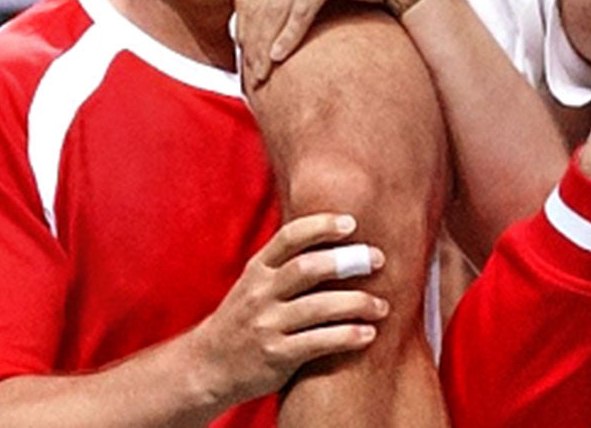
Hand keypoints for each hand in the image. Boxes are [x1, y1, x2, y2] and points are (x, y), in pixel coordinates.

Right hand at [183, 212, 385, 411]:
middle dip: (348, 261)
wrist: (208, 366)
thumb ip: (288, 262)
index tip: (352, 223)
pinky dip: (346, 336)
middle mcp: (260, 293)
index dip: (321, 226)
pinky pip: (317, 342)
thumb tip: (340, 235)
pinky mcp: (275, 355)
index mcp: (258, 269)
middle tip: (379, 260)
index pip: (290, 237)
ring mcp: (266, 325)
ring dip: (357, 303)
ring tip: (383, 306)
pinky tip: (368, 334)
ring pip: (318, 307)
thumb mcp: (256, 283)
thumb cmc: (246, 317)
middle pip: (308, 268)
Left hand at [232, 0, 415, 87]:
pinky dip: (288, 35)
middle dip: (252, 41)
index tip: (242, 54)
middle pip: (259, 2)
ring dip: (266, 45)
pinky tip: (280, 56)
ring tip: (263, 72)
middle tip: (251, 73)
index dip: (241, 25)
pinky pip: (301, 9)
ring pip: (276, 8)